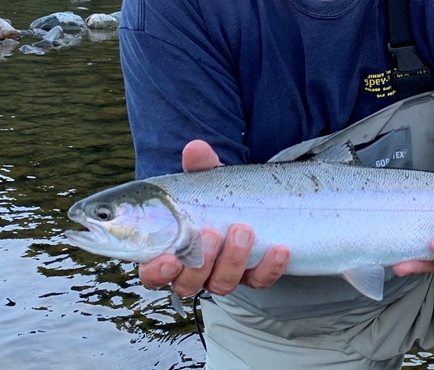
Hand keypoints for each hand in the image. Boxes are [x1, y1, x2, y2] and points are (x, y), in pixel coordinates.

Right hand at [137, 140, 289, 296]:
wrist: (250, 205)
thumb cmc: (216, 197)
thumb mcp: (208, 181)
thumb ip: (200, 167)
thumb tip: (196, 149)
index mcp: (172, 251)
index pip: (153, 274)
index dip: (157, 272)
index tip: (169, 260)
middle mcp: (195, 271)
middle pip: (189, 283)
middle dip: (202, 262)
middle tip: (212, 233)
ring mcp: (224, 276)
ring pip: (223, 284)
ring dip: (233, 260)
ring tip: (244, 230)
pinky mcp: (253, 276)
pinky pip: (260, 280)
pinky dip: (270, 268)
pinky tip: (280, 249)